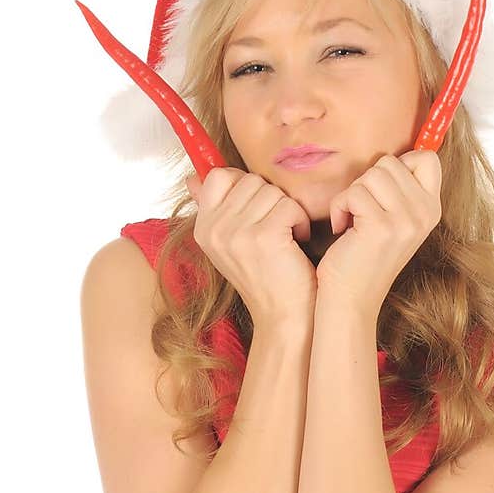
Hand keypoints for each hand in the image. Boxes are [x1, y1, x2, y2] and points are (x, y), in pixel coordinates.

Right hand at [186, 167, 317, 328]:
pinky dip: (300, 221)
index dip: (243, 184)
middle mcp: (214, 230)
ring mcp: (236, 234)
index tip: (258, 207)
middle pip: (249, 181)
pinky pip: (288, 205)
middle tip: (276, 228)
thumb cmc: (265, 278)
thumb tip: (193, 178)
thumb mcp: (228, 243)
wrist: (283, 316)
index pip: (218, 177)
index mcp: (203, 229)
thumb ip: (214, 209)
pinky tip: (296, 241)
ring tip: (286, 237)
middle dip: (271, 200)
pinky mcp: (263, 237)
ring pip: (271, 191)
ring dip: (287, 211)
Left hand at [315, 151, 442, 318]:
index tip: (381, 190)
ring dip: (352, 194)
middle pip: (391, 162)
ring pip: (372, 174)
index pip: (427, 158)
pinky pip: (353, 193)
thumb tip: (395, 156)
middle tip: (362, 212)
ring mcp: (406, 220)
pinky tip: (342, 230)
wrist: (352, 300)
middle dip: (367, 182)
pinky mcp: (382, 226)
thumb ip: (400, 191)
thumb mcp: (394, 222)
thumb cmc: (364, 258)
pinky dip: (340, 207)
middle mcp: (425, 214)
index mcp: (431, 210)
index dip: (399, 163)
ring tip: (352, 220)